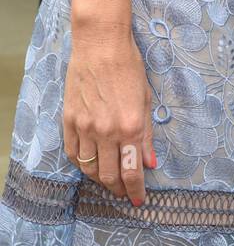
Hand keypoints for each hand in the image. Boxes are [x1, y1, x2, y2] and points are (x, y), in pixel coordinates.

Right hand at [63, 25, 155, 206]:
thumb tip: (150, 162)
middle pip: (109, 176)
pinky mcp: (70, 121)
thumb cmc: (129, 67)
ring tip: (108, 181)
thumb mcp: (146, 99)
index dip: (136, 190)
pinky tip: (90, 165)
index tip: (138, 200)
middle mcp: (107, 131)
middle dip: (118, 189)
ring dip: (100, 180)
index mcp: (131, 126)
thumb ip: (147, 134)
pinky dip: (82, 164)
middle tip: (124, 193)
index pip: (132, 171)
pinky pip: (73, 153)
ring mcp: (85, 127)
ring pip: (89, 168)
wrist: (100, 45)